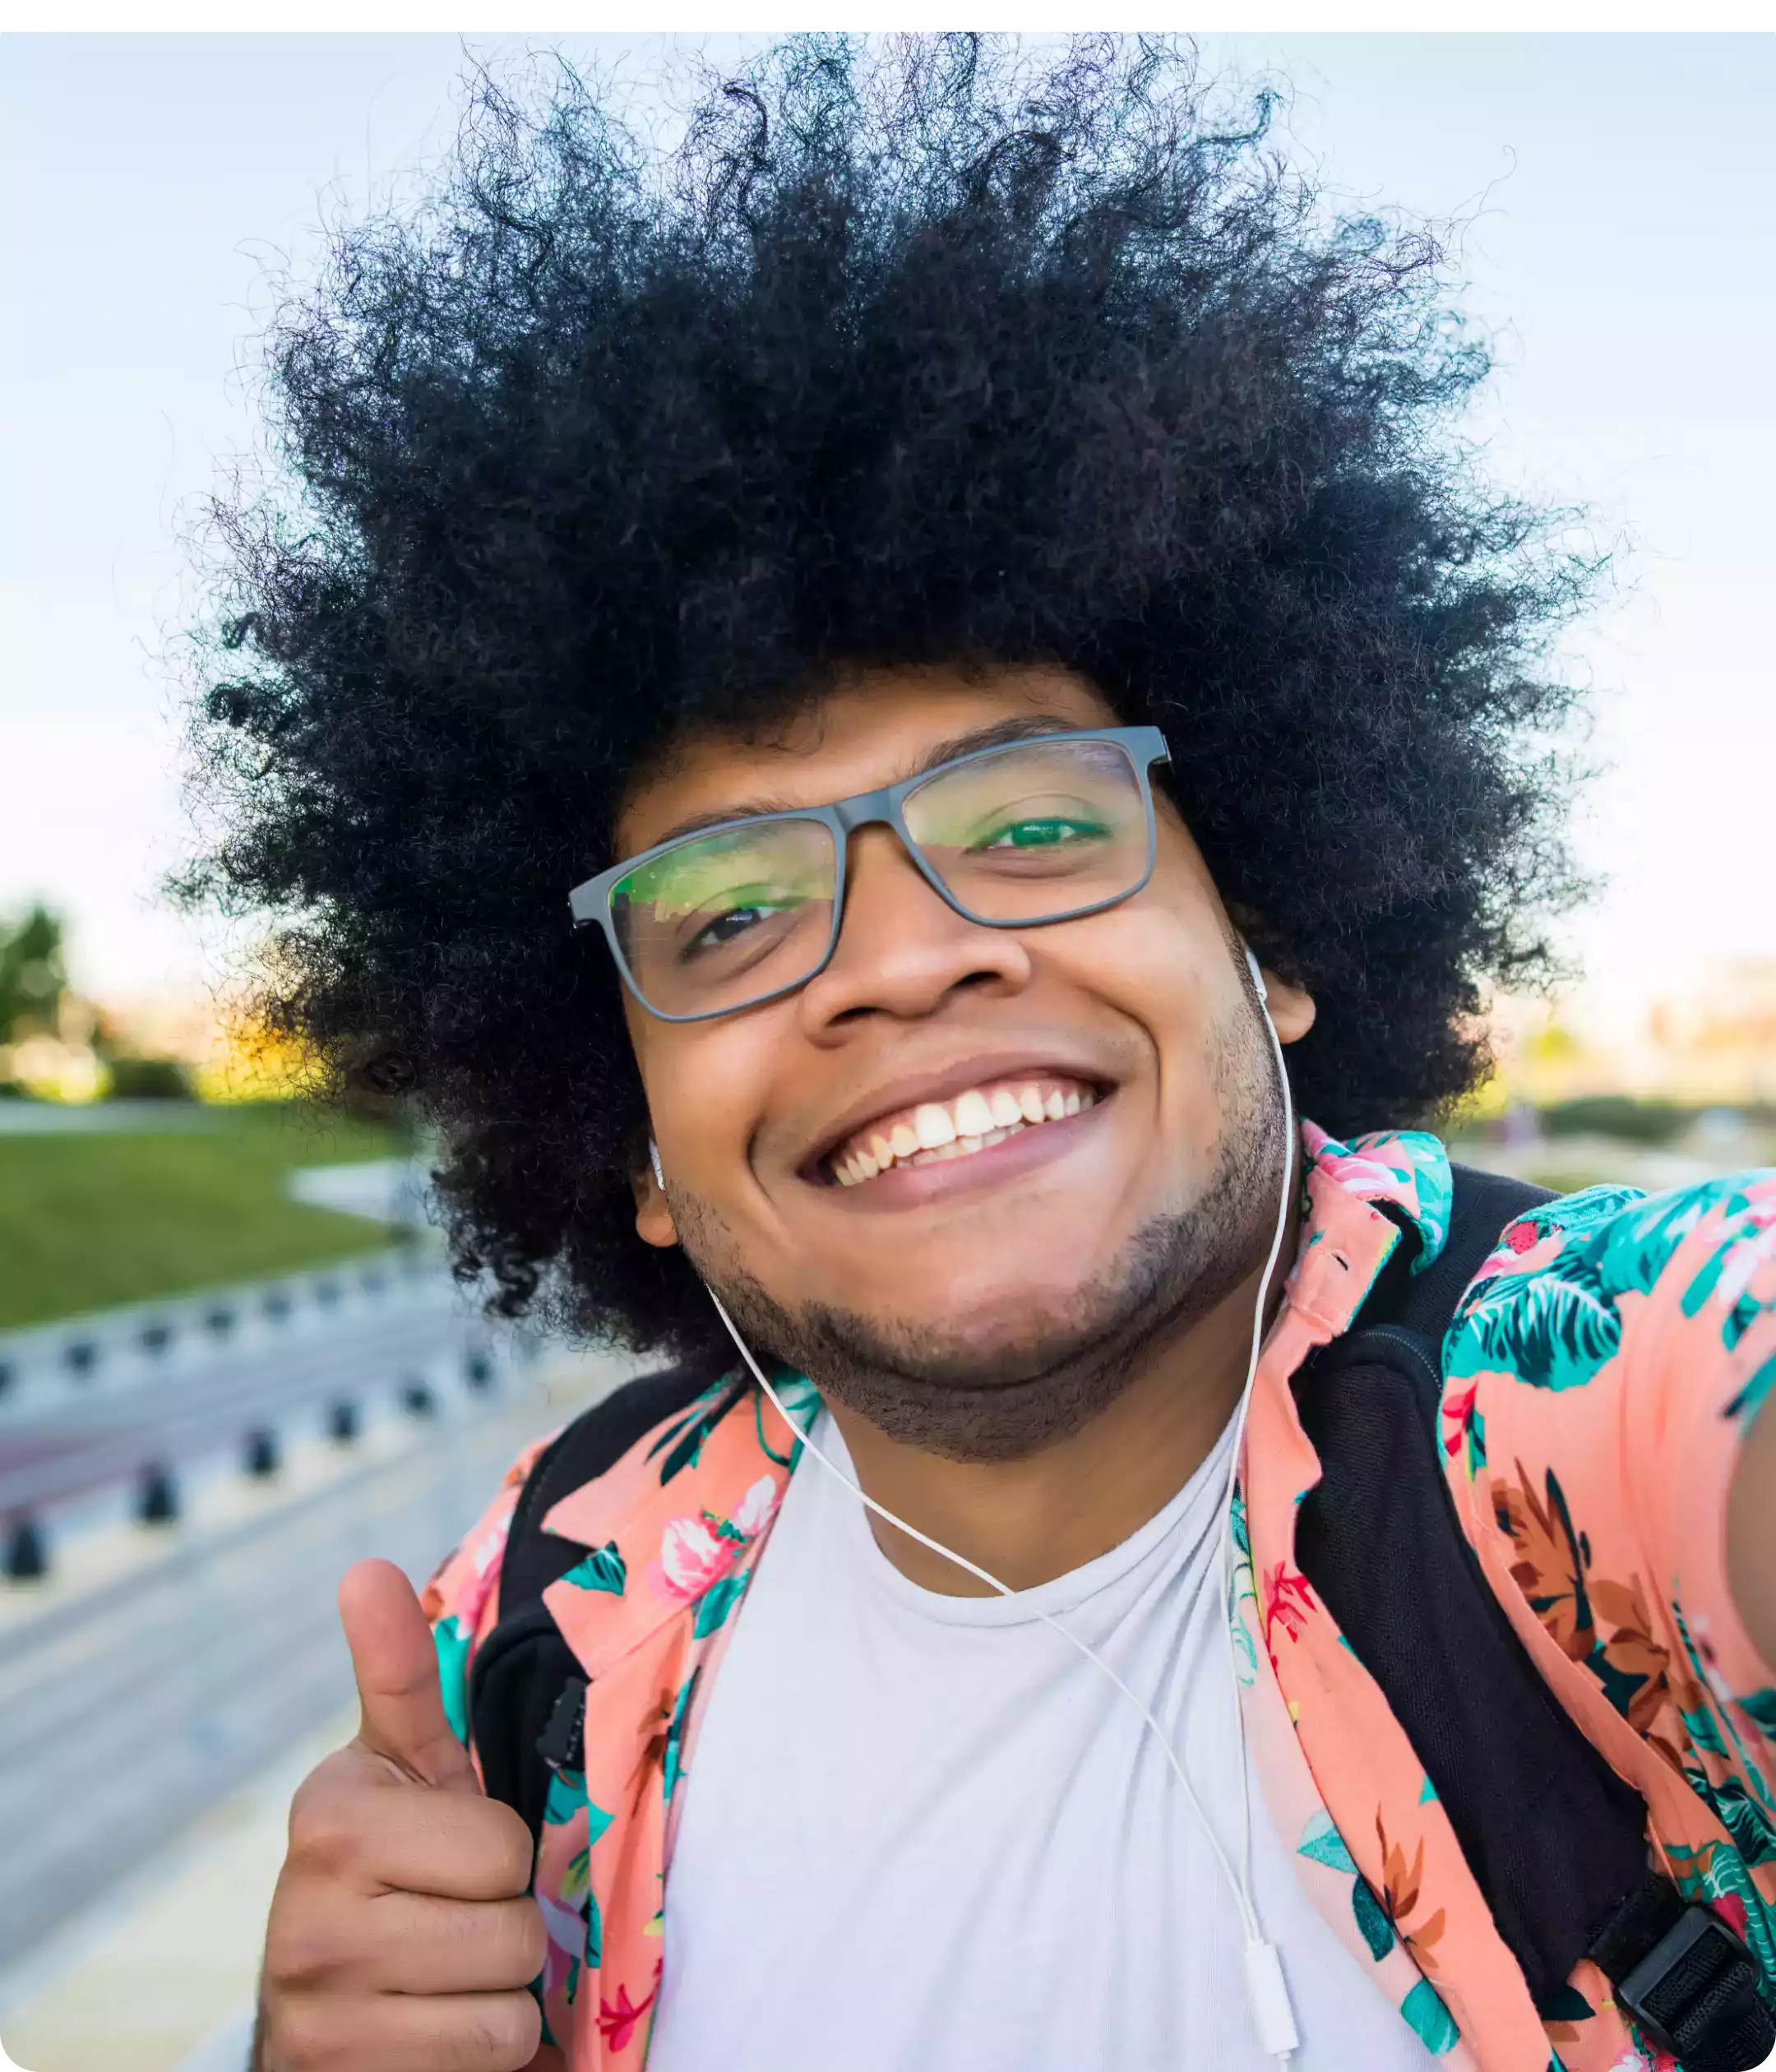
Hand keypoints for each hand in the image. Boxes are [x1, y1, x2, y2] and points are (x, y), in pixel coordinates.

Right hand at [255, 1559, 546, 2070]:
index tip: (451, 1856)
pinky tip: (433, 2034)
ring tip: (449, 1979)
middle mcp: (307, 1908)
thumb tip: (366, 1568)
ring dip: (500, 2001)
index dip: (502, 1856)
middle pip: (512, 1929)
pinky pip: (486, 2063)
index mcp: (331, 1812)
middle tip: (459, 1923)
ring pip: (506, 2008)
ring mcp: (316, 2004)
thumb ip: (399, 1675)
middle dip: (508, 1931)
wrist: (327, 2011)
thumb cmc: (396, 1867)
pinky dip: (482, 2059)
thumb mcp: (402, 1771)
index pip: (502, 1843)